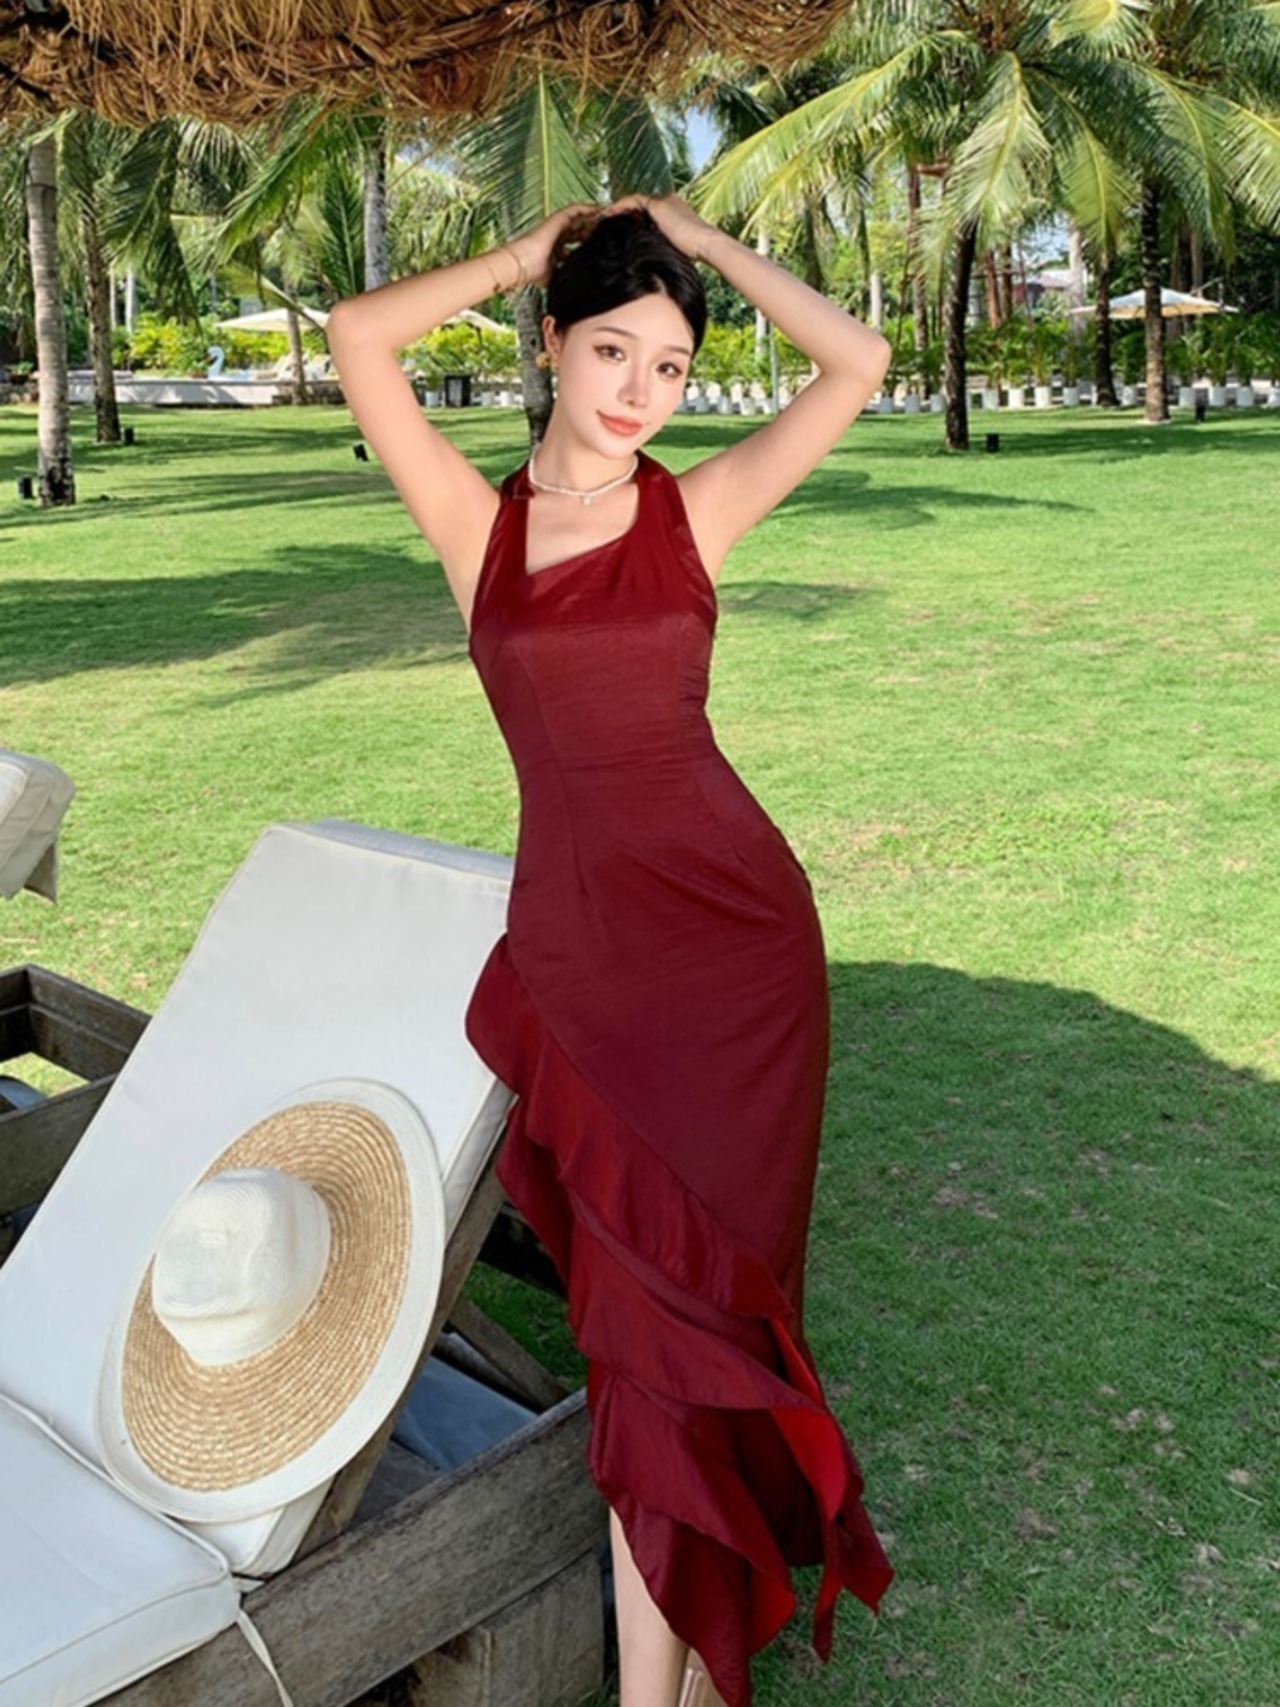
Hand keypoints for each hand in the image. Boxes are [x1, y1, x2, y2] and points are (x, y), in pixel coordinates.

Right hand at [507, 203, 601, 287]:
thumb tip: (581, 288)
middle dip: (594, 232)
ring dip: (593, 219)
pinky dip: (588, 209)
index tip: (601, 247)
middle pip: (580, 230)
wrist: (523, 263)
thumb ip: (568, 275)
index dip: (589, 243)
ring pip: (580, 219)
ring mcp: (557, 225)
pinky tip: (599, 212)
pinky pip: (576, 210)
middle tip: (608, 234)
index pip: (577, 243)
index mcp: (557, 248)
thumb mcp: (558, 276)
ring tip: (607, 221)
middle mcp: (558, 235)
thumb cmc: (534, 272)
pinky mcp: (557, 218)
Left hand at [603, 192, 721, 263]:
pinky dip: (618, 208)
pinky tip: (606, 216)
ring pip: (632, 203)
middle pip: (637, 207)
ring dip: (615, 211)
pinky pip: (632, 202)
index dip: (630, 222)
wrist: (706, 245)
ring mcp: (663, 201)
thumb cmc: (694, 255)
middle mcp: (667, 202)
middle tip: (602, 224)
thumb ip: (661, 249)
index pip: (645, 214)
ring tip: (600, 220)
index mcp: (672, 213)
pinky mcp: (658, 204)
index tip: (615, 231)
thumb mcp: (673, 250)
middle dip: (620, 215)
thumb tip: (649, 268)